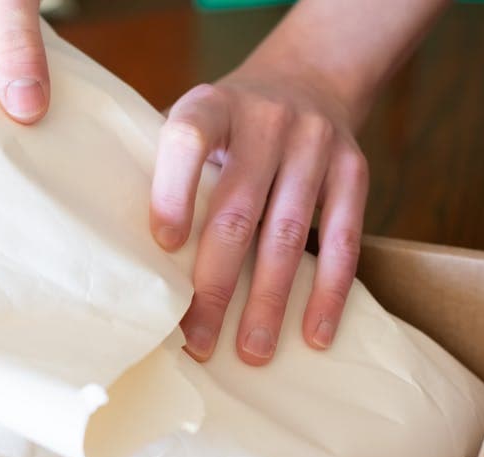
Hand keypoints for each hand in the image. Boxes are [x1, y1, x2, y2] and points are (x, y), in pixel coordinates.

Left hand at [150, 64, 368, 365]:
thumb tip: (130, 264)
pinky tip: (314, 334)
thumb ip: (169, 173)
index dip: (173, 192)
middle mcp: (266, 119)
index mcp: (213, 105)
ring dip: (270, 301)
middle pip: (237, 210)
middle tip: (199, 342)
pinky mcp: (353, 169)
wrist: (309, 76)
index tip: (163, 247)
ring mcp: (315, 143)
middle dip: (216, 284)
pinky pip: (344, 240)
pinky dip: (329, 292)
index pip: (188, 140)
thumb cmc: (231, 125)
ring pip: (288, 233)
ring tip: (253, 352)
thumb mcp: (196, 121)